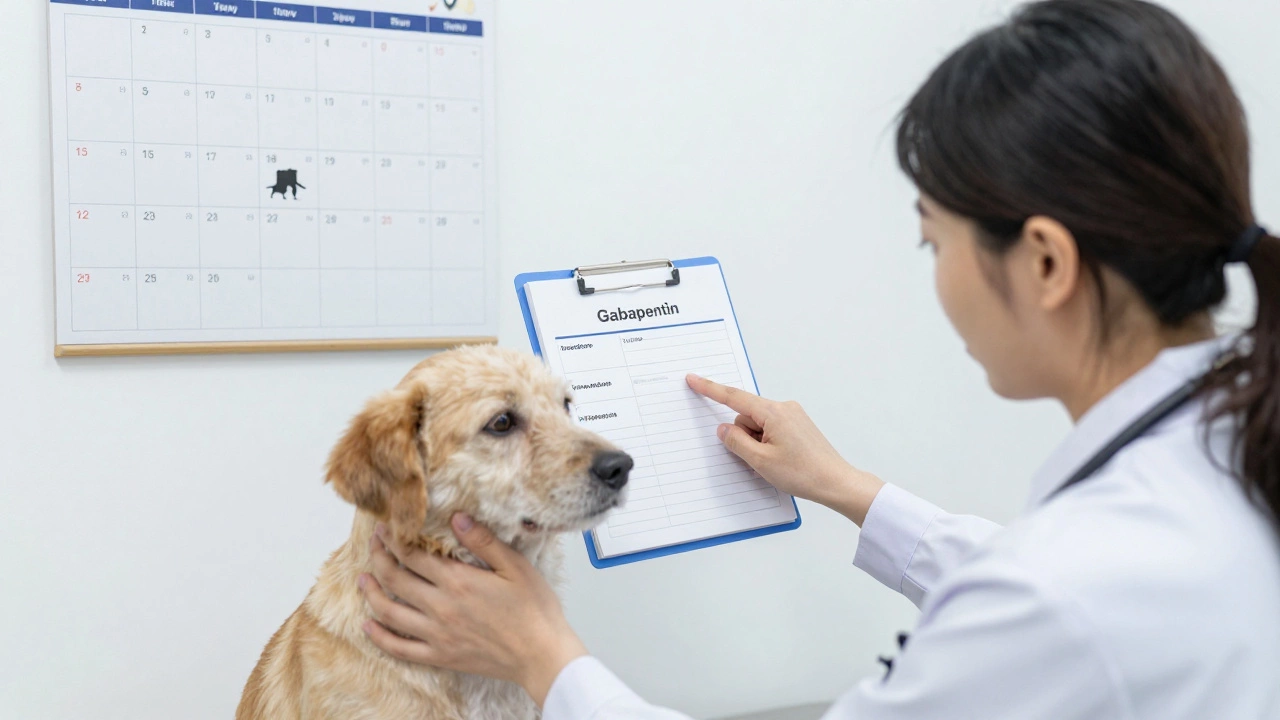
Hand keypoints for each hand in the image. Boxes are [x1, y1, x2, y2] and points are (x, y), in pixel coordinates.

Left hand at [359, 514, 587, 707]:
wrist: (542, 655)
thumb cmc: (534, 610)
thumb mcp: (515, 566)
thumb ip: (484, 541)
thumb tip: (457, 517)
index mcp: (458, 581)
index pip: (413, 555)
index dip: (395, 539)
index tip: (387, 528)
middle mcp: (440, 607)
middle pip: (395, 579)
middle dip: (379, 558)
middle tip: (373, 546)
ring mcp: (437, 634)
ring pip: (389, 613)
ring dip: (371, 593)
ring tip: (363, 579)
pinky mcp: (440, 656)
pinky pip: (399, 648)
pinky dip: (379, 637)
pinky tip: (368, 626)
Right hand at [686, 374, 883, 524]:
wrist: (835, 482)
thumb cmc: (803, 473)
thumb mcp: (760, 461)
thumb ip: (736, 442)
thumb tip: (723, 429)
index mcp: (773, 412)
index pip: (733, 397)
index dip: (710, 389)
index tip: (693, 380)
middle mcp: (784, 408)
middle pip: (746, 416)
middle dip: (743, 437)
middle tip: (758, 460)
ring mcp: (792, 416)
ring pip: (758, 425)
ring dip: (757, 444)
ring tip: (774, 463)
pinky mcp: (797, 426)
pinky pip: (770, 429)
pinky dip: (767, 444)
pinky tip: (779, 461)